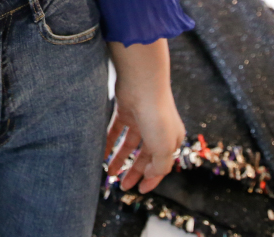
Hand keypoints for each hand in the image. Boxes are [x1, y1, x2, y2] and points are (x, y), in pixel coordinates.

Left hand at [105, 39, 185, 193]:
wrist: (142, 82)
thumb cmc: (157, 116)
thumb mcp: (163, 148)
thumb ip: (160, 167)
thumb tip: (151, 175)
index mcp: (172, 138)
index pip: (162, 164)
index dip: (151, 179)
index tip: (139, 190)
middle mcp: (158, 128)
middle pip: (145, 155)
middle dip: (134, 171)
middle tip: (121, 186)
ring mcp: (141, 118)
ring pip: (129, 143)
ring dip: (120, 158)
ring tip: (109, 172)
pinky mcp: (126, 109)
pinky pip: (116, 130)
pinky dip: (109, 142)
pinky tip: (101, 153)